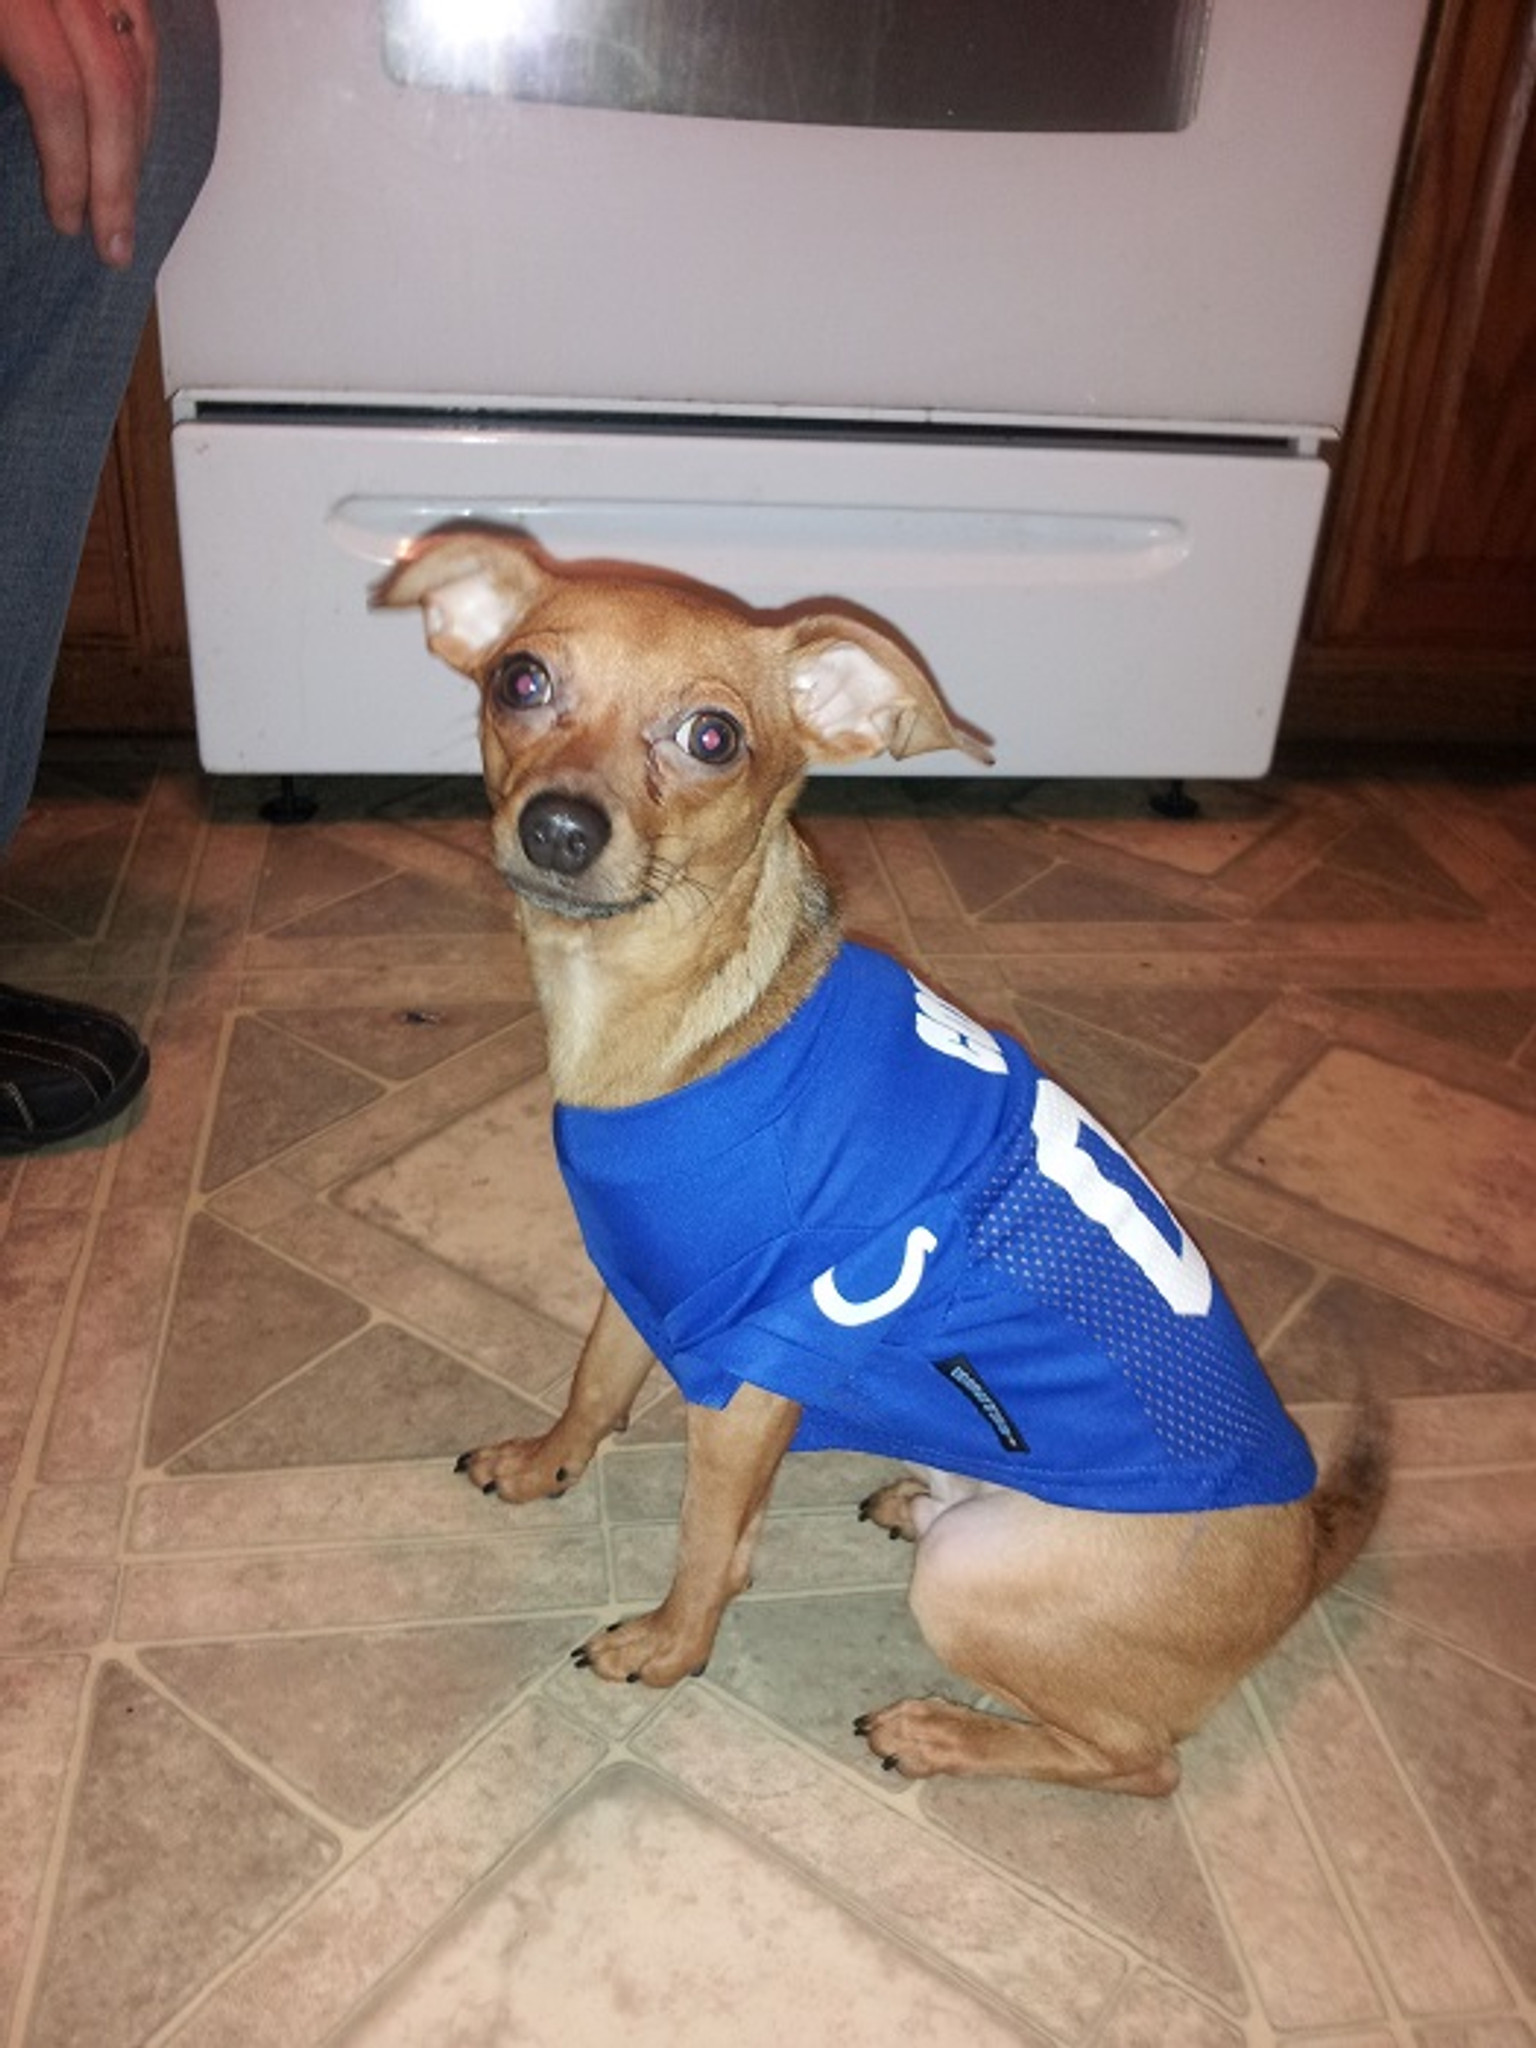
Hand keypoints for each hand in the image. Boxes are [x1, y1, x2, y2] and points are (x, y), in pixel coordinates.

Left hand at [0, 0, 158, 268]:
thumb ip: (1, 67)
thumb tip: (31, 143)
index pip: (56, 88)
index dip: (66, 164)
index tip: (66, 219)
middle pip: (111, 81)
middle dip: (116, 174)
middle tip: (115, 242)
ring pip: (137, 55)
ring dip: (135, 141)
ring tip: (125, 202)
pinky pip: (138, 27)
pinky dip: (140, 88)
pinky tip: (129, 134)